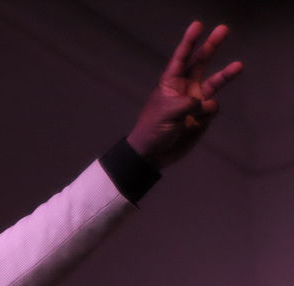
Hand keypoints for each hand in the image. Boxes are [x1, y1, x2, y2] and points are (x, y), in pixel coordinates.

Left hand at [127, 21, 242, 168]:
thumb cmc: (152, 130)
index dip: (189, 42)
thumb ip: (186, 103)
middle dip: (211, 46)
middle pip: (201, 62)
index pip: (181, 59)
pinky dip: (207, 113)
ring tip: (239, 66)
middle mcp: (185, 88)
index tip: (197, 25)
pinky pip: (212, 108)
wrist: (154, 154)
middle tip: (223, 29)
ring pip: (215, 82)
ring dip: (226, 75)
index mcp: (170, 84)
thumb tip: (203, 102)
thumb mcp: (165, 114)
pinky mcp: (202, 115)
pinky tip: (194, 122)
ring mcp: (195, 101)